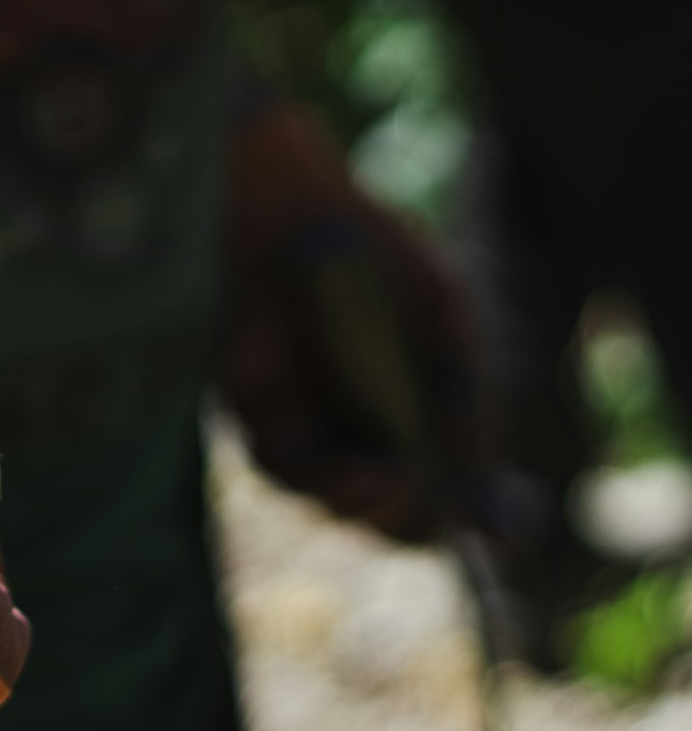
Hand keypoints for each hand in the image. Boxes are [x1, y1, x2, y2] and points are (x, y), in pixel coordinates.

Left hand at [218, 102, 492, 541]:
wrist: (284, 202)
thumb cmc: (366, 246)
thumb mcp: (438, 308)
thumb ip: (461, 380)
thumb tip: (476, 459)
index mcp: (389, 401)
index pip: (419, 477)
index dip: (448, 508)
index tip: (484, 529)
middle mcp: (336, 419)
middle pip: (368, 498)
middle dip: (403, 515)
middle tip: (432, 517)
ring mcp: (290, 417)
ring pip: (322, 490)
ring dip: (363, 501)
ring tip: (395, 486)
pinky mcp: (244, 407)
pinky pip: (280, 459)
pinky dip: (323, 474)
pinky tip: (366, 468)